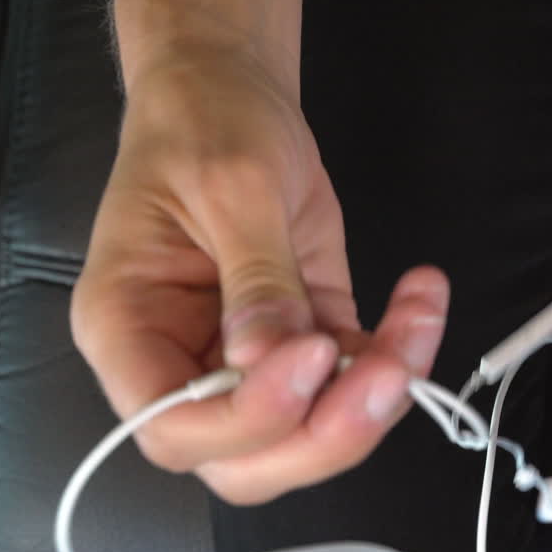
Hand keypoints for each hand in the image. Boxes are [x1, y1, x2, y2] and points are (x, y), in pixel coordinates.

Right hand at [71, 48, 448, 505]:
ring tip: (418, 314)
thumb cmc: (205, 124)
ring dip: (379, 392)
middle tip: (388, 372)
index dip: (247, 417)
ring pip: (312, 429)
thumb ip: (255, 276)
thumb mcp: (232, 184)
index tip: (311, 355)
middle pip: (246, 459)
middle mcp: (181, 360)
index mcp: (128, 328)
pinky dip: (398, 352)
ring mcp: (249, 357)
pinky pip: (354, 376)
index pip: (171, 426)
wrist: (230, 92)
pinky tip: (422, 298)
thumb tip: (271, 359)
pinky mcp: (308, 334)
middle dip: (325, 434)